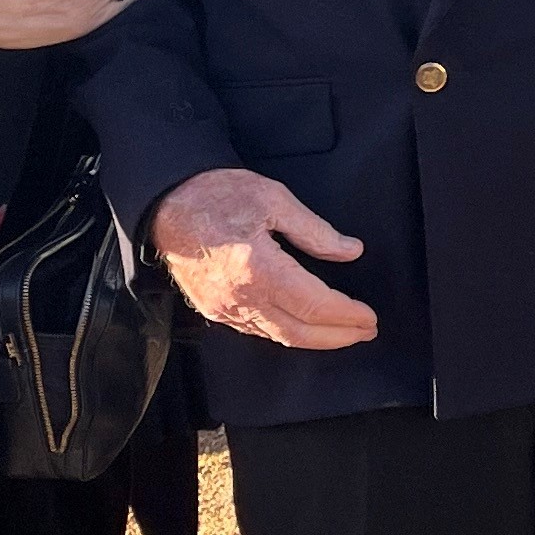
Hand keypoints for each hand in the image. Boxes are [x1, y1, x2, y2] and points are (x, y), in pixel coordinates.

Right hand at [149, 166, 375, 349]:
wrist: (165, 203)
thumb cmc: (214, 195)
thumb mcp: (273, 199)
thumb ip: (314, 230)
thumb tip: (349, 251)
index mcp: (258, 269)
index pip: (315, 305)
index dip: (346, 315)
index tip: (368, 317)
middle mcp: (240, 297)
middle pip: (299, 332)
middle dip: (338, 337)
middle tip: (365, 332)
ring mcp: (223, 308)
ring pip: (278, 337)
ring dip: (314, 339)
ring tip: (343, 333)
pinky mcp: (213, 309)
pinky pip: (256, 331)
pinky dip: (286, 333)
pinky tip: (301, 327)